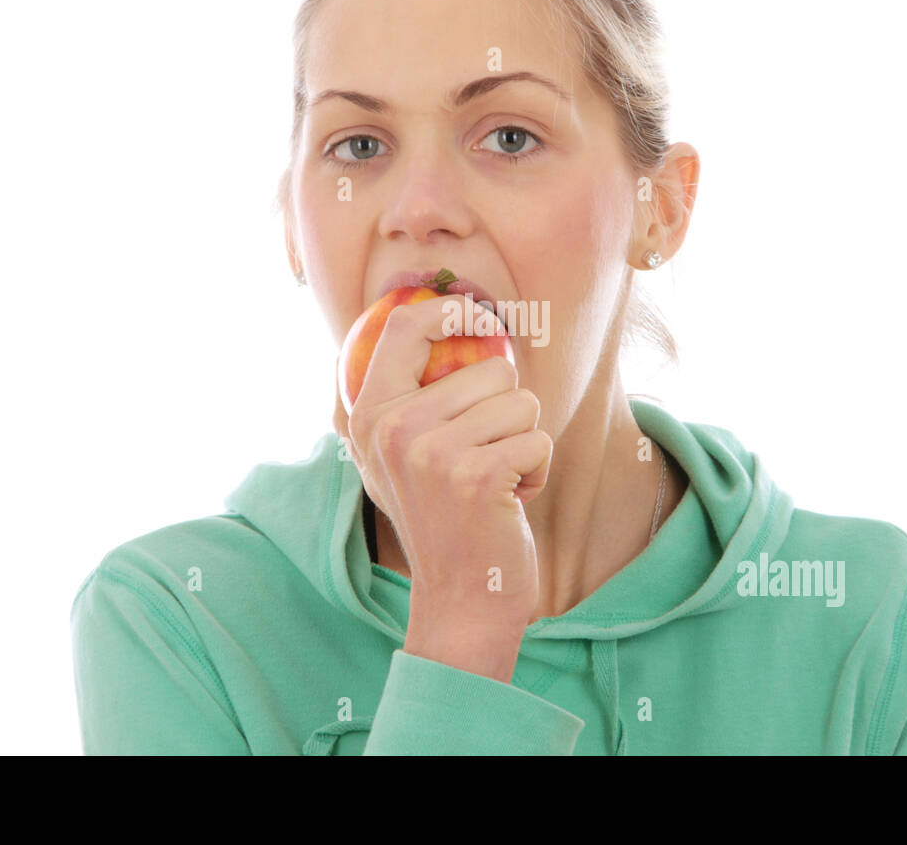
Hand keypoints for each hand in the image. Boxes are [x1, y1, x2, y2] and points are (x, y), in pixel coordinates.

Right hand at [332, 293, 551, 680]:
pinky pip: (538, 438)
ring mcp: (431, 451)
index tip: (478, 316)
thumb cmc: (442, 518)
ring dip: (523, 442)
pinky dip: (537, 469)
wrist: (460, 598)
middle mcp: (392, 427)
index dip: (449, 308)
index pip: (404, 326)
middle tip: (482, 458)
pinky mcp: (476, 474)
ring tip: (494, 479)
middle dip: (506, 410)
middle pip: (492, 368)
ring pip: (521, 402)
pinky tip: (509, 500)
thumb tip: (424, 317)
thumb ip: (402, 396)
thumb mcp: (396, 457)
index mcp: (368, 414)